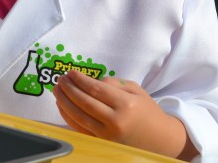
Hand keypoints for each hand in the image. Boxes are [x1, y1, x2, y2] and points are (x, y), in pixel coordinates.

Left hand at [53, 70, 197, 159]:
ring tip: (57, 90)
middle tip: (60, 79)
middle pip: (85, 103)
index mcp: (126, 104)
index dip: (80, 80)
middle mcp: (115, 121)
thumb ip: (114, 83)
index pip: (96, 90)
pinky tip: (62, 106)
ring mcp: (107, 135)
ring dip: (64, 102)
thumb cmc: (147, 111)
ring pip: (79, 116)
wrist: (160, 140)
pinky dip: (67, 117)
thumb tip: (92, 81)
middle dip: (69, 89)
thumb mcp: (136, 90)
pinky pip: (79, 129)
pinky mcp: (101, 144)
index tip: (70, 72)